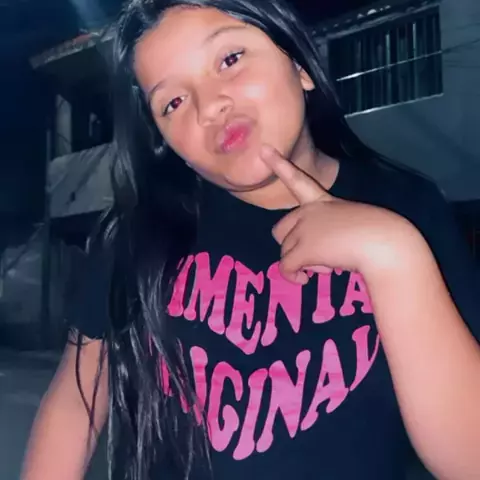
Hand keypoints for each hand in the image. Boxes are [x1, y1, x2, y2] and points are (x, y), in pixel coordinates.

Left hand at [259, 145, 418, 283]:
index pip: (298, 181)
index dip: (280, 165)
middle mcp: (309, 211)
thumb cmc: (380, 235)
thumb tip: (322, 260)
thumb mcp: (352, 224)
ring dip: (302, 263)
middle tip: (316, 256)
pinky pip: (285, 267)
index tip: (264, 149)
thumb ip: (331, 233)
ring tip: (326, 265)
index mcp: (324, 201)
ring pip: (285, 252)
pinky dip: (294, 277)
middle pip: (280, 230)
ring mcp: (304, 229)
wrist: (386, 244)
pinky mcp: (303, 249)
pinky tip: (306, 280)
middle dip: (291, 246)